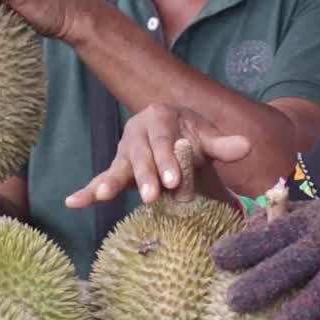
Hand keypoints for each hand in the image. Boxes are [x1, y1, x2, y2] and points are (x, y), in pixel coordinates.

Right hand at [64, 104, 250, 207]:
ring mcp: (124, 151)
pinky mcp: (116, 169)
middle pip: (141, 155)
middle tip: (153, 195)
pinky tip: (72, 202)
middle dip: (146, 176)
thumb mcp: (208, 138)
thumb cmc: (192, 136)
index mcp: (161, 117)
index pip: (165, 141)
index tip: (174, 181)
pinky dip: (87, 191)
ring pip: (119, 167)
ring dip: (111, 182)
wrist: (177, 134)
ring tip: (103, 195)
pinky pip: (100, 179)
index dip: (168, 160)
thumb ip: (224, 144)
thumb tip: (247, 145)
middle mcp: (137, 131)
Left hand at [211, 190, 319, 319]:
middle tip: (232, 301)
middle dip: (261, 283)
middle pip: (290, 264)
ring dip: (295, 317)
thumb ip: (293, 220)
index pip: (274, 232)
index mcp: (315, 220)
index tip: (218, 259)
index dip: (246, 246)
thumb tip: (249, 227)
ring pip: (319, 293)